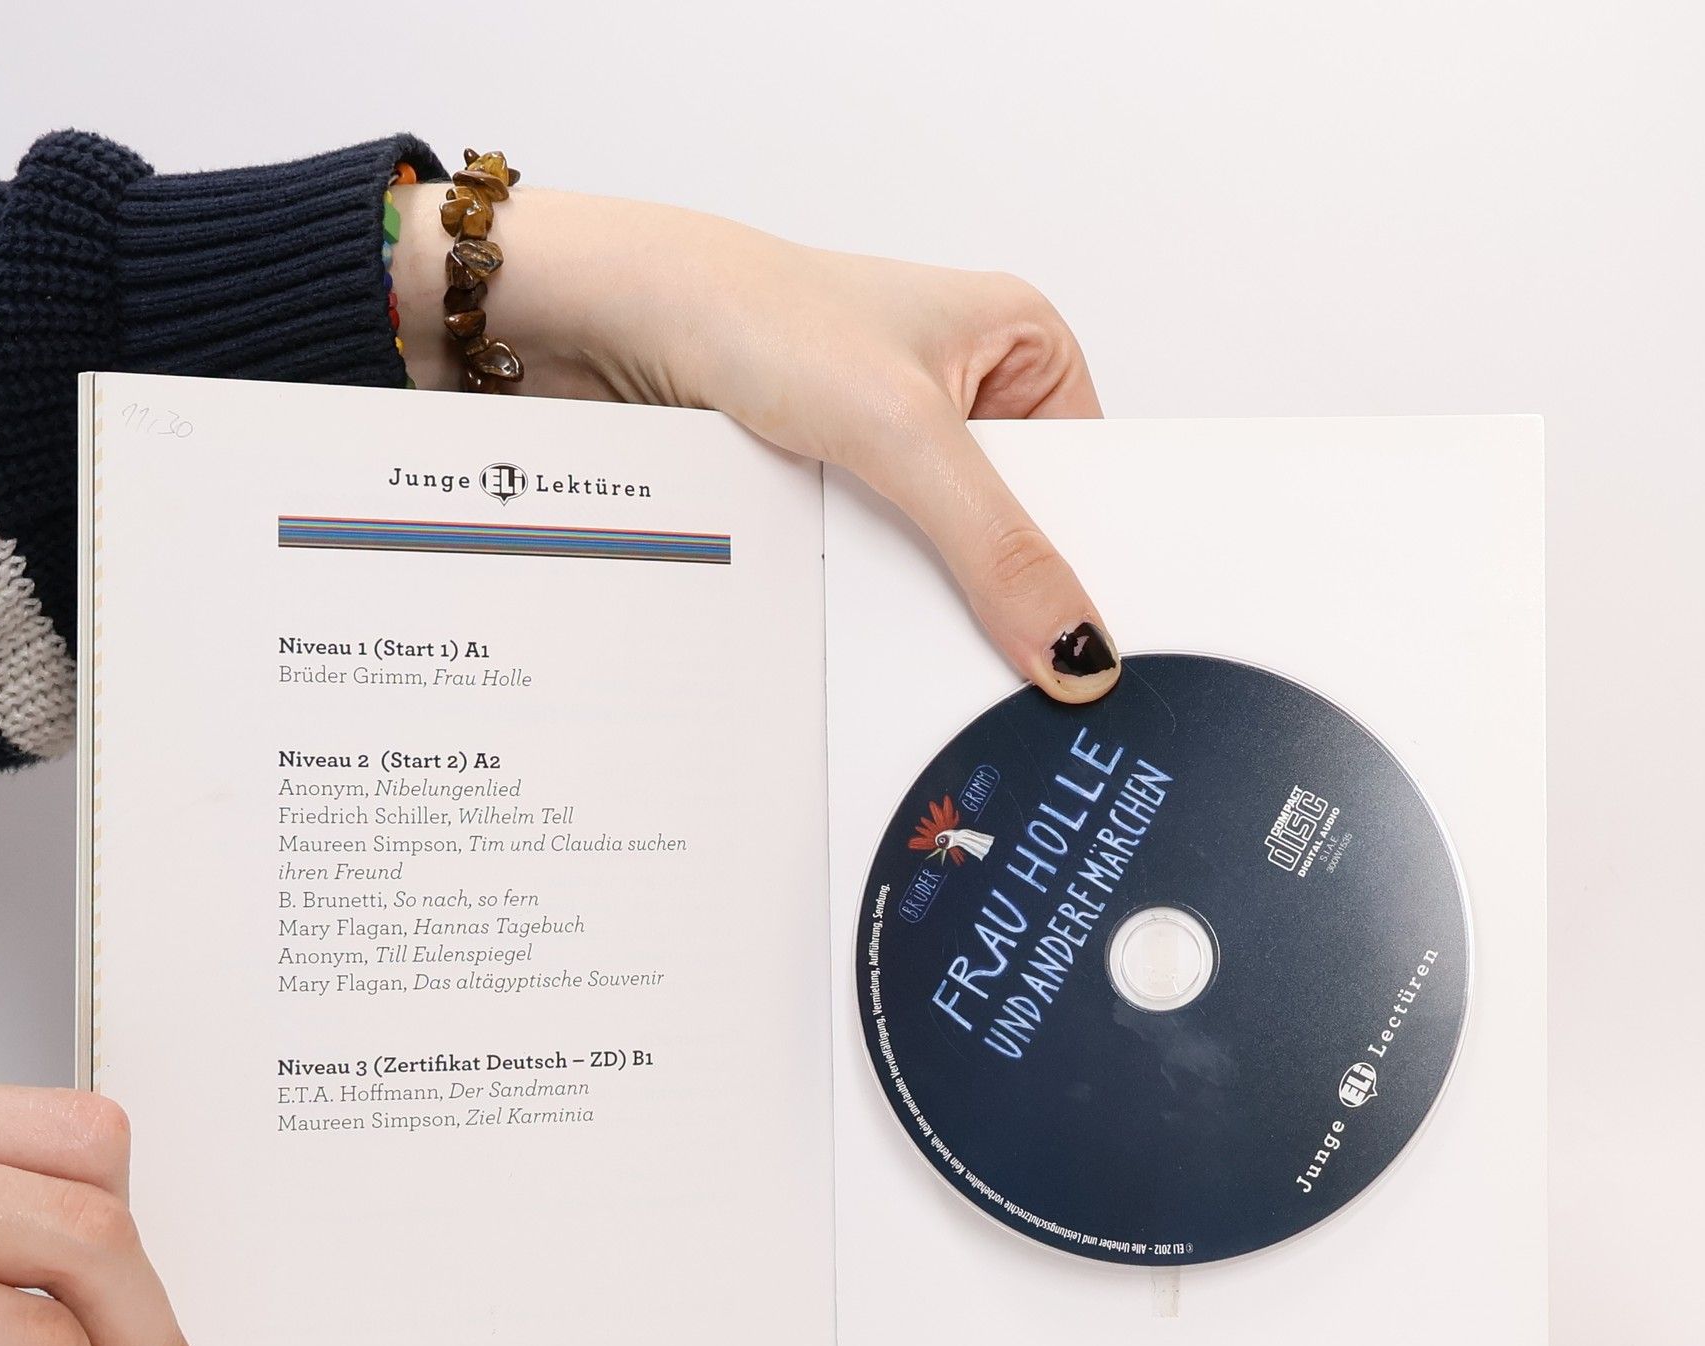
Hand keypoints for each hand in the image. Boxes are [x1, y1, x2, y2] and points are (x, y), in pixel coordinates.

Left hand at [397, 187, 1119, 701]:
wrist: (606, 321)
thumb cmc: (751, 312)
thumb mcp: (903, 434)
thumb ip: (995, 545)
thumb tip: (1075, 647)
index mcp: (1021, 342)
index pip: (1089, 478)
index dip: (1091, 562)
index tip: (1098, 653)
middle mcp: (964, 389)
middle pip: (1018, 528)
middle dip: (1005, 592)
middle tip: (1019, 675)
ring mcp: (893, 442)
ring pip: (943, 556)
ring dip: (929, 601)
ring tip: (929, 649)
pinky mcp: (831, 484)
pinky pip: (878, 566)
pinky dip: (872, 599)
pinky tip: (867, 631)